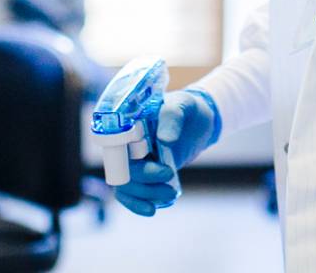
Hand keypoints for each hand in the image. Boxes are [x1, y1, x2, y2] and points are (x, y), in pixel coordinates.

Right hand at [113, 89, 221, 216]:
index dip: (123, 159)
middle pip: (122, 170)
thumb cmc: (188, 108)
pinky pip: (131, 194)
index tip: (147, 160)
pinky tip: (151, 209)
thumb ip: (172, 117)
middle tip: (168, 175)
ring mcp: (134, 162)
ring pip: (126, 186)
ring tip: (169, 193)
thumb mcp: (183, 105)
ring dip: (144, 194)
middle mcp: (127, 145)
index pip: (115, 145)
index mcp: (129, 124)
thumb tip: (165, 140)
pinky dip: (138, 204)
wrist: (200, 121)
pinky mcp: (144, 176)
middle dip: (143, 179)